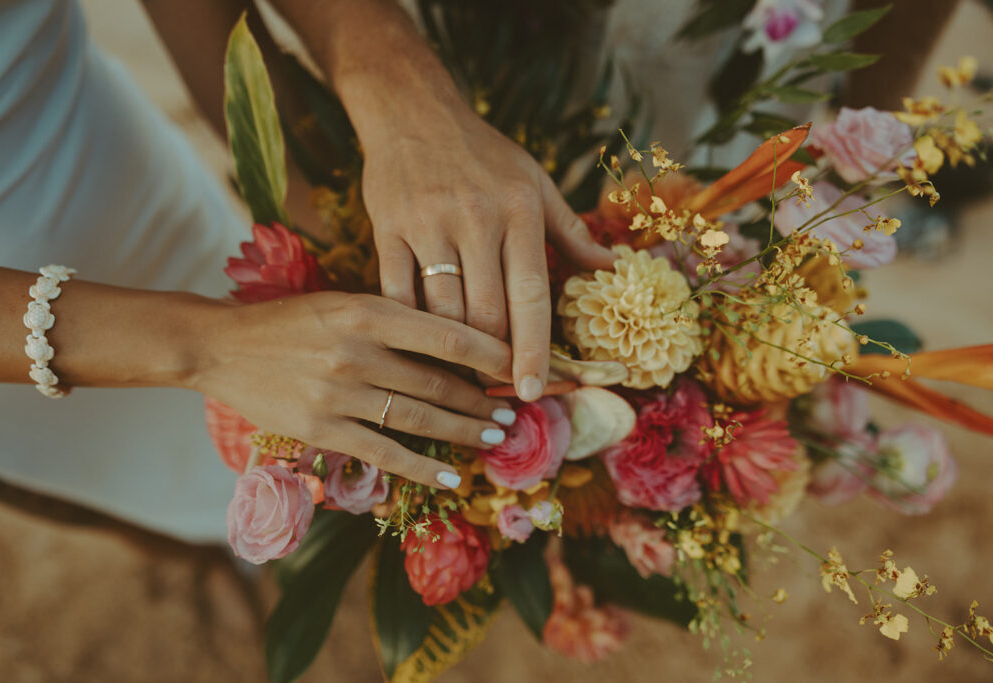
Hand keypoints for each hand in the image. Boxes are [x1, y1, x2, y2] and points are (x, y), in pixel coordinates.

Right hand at [192, 292, 516, 487]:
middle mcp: (357, 351)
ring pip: (419, 417)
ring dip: (464, 431)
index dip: (493, 356)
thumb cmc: (289, 321)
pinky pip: (385, 453)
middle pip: (439, 382)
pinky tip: (453, 477)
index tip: (521, 368)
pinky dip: (423, 467)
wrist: (221, 346)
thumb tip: (456, 344)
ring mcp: (338, 393)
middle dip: (485, 400)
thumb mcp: (343, 302)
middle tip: (515, 411)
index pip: (447, 336)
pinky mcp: (322, 428)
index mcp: (367, 310)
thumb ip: (394, 319)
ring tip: (496, 438)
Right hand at [360, 102, 614, 400]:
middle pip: (486, 313)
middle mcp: (476, 219)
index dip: (534, 349)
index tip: (535, 389)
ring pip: (441, 310)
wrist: (412, 111)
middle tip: (496, 389)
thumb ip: (570, 229)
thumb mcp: (535, 181)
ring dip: (451, 350)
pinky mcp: (387, 228)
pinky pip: (397, 292)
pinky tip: (418, 343)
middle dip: (492, 361)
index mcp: (519, 211)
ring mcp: (428, 224)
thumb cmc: (482, 153)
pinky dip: (410, 325)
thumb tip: (611, 266)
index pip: (531, 295)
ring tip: (461, 374)